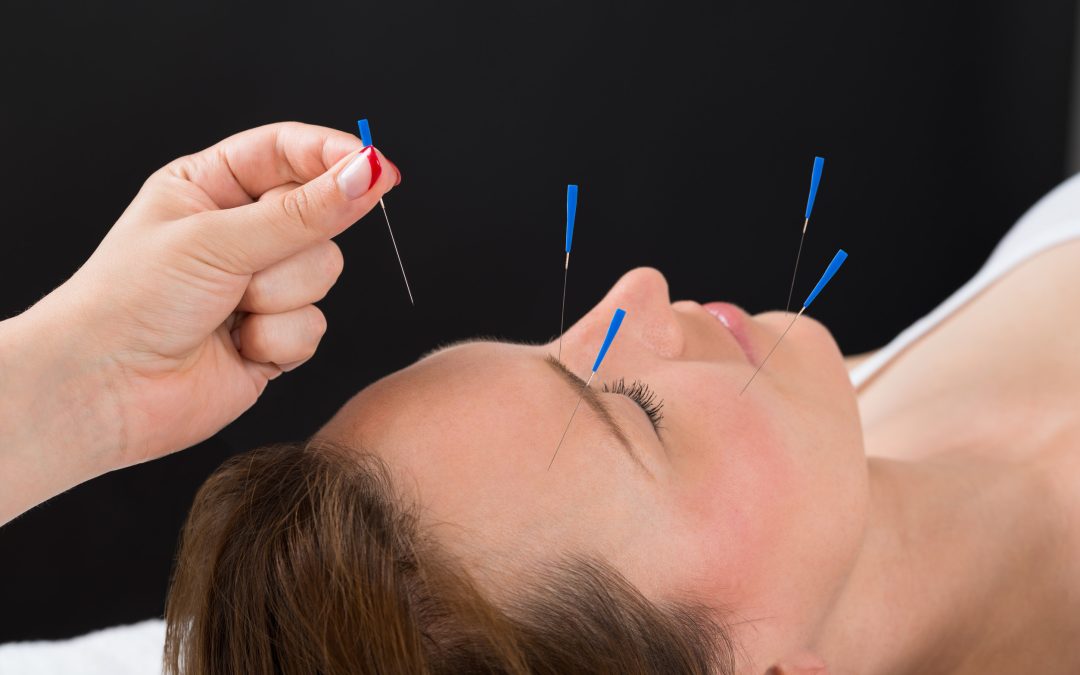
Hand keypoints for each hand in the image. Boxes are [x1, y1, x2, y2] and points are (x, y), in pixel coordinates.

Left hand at [0, 122, 399, 521]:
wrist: (105, 391)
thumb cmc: (131, 302)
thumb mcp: (217, 240)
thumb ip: (303, 212)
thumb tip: (366, 175)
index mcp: (212, 187)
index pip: (289, 153)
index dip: (335, 156)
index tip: (376, 165)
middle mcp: (240, 233)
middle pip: (321, 217)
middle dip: (289, 249)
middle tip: (246, 266)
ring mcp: (261, 286)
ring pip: (324, 274)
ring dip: (279, 298)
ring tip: (230, 310)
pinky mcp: (275, 336)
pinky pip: (316, 327)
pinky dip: (278, 339)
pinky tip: (236, 345)